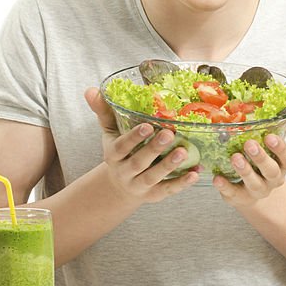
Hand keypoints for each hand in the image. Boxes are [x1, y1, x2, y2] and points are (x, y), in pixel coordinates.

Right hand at [85, 88, 198, 203]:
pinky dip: (181, 183)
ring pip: (153, 178)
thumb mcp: (109, 132)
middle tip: (169, 134)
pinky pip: (167, 190)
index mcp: (113, 156)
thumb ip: (103, 112)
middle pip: (138, 162)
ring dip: (168, 166)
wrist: (118, 187)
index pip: (121, 147)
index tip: (148, 126)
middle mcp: (124, 172)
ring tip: (184, 152)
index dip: (134, 137)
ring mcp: (138, 186)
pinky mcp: (153, 196)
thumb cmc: (119, 152)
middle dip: (154, 149)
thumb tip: (90, 90)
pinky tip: (195, 173)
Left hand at [213, 80, 285, 206]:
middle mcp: (274, 177)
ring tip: (234, 157)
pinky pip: (234, 195)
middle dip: (261, 158)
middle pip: (272, 171)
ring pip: (255, 184)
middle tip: (249, 144)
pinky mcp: (241, 198)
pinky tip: (217, 178)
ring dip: (245, 171)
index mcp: (283, 162)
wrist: (252, 188)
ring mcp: (258, 189)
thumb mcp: (276, 133)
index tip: (269, 136)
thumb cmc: (266, 154)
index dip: (279, 147)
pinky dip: (226, 188)